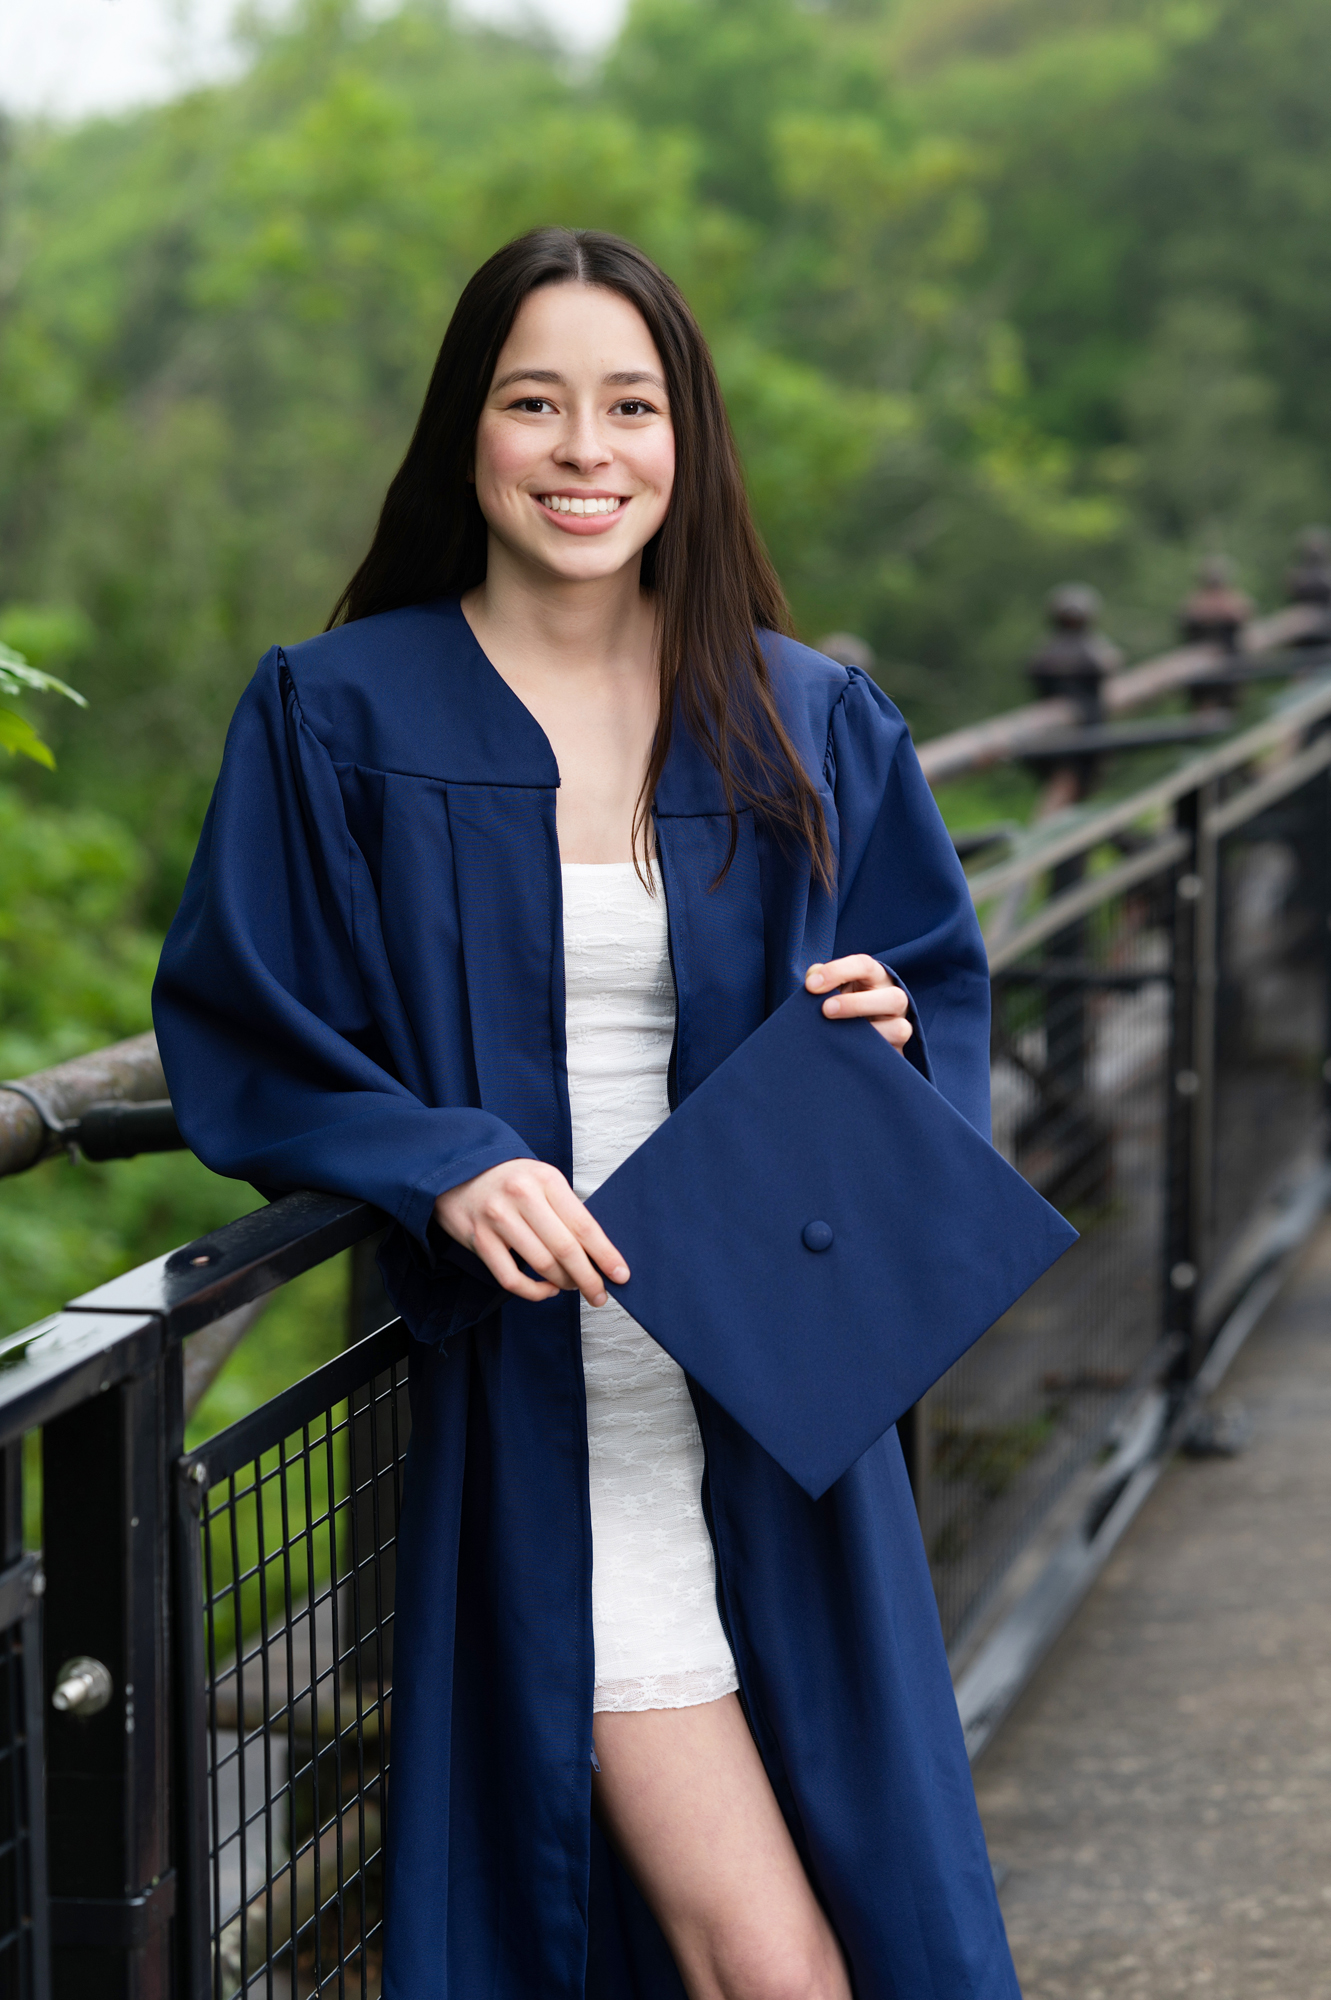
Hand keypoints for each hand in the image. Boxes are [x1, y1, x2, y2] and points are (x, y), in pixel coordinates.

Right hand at [434, 1158, 628, 1306]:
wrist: (457, 1168)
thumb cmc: (509, 1178)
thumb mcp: (541, 1179)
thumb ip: (565, 1209)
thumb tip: (596, 1251)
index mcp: (546, 1179)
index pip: (583, 1224)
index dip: (605, 1254)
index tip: (621, 1275)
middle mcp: (522, 1197)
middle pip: (565, 1249)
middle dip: (588, 1278)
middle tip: (599, 1295)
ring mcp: (498, 1219)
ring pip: (541, 1265)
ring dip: (563, 1283)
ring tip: (572, 1286)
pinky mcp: (479, 1239)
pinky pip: (511, 1278)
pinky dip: (534, 1291)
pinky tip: (546, 1289)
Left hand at [805, 956, 912, 1050]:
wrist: (849, 1035)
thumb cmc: (838, 1002)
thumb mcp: (830, 986)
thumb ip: (818, 978)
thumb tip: (812, 980)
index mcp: (876, 977)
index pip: (864, 966)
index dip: (837, 972)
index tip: (811, 985)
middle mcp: (894, 999)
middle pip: (894, 997)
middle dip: (856, 1004)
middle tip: (826, 1010)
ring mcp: (899, 1026)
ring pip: (900, 1029)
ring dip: (868, 1033)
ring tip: (838, 1035)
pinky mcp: (895, 1052)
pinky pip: (890, 1055)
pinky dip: (868, 1053)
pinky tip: (846, 1051)